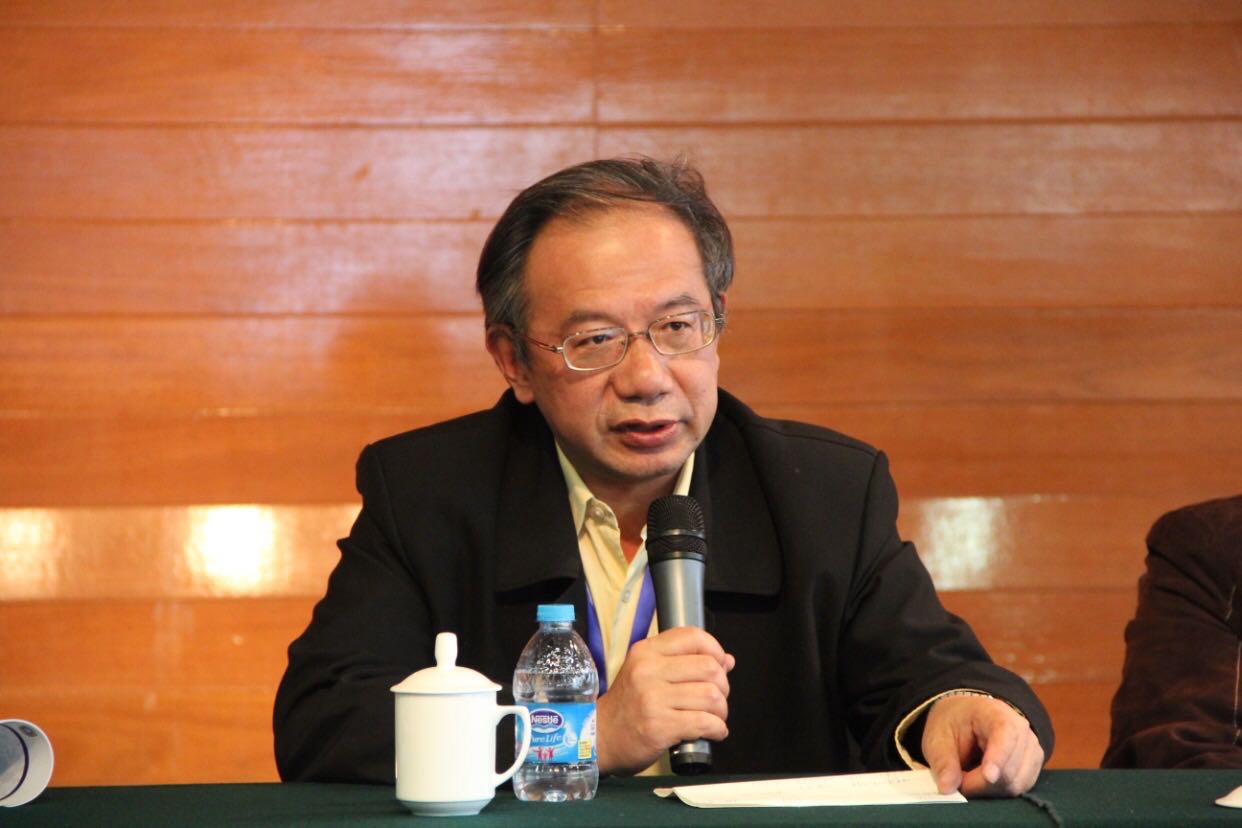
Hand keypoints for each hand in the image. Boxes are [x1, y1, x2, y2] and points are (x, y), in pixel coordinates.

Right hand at [595, 626, 734, 775]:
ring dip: (721, 711)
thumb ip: (685, 663)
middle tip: (716, 699)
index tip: (719, 665)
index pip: (692, 637)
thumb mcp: (647, 674)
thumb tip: (727, 660)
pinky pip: (705, 723)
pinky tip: (713, 732)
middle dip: (722, 686)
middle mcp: (648, 670)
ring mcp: (653, 699)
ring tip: (714, 717)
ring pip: (711, 696)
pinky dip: (717, 729)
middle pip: (709, 668)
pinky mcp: (659, 726)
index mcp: (646, 652)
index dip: (715, 650)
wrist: (600, 738)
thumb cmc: (627, 707)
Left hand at [921, 694, 1044, 796]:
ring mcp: (1031, 749)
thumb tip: (947, 788)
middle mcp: (1021, 730)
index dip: (999, 757)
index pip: (1006, 735)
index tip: (987, 776)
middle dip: (980, 782)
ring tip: (967, 777)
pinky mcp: (1032, 768)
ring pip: (1015, 784)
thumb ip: (942, 761)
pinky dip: (997, 792)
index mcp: (995, 713)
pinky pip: (1018, 790)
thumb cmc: (954, 724)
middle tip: (956, 779)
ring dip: (988, 789)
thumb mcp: (938, 737)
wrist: (966, 719)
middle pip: (1009, 769)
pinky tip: (981, 781)